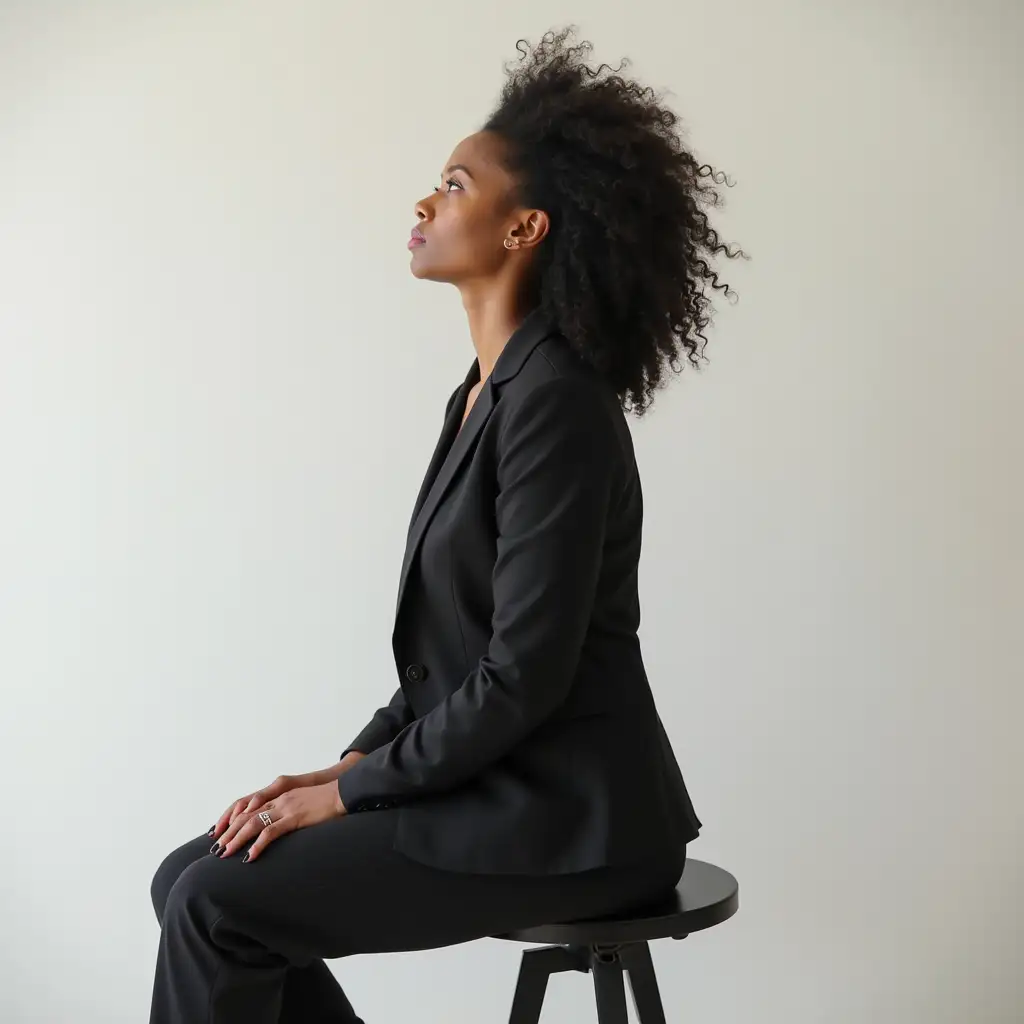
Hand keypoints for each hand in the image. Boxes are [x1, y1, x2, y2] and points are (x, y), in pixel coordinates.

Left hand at [207, 770, 332, 844]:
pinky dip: (258, 845)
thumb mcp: (303, 803)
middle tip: (217, 847)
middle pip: (245, 815)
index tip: (220, 831)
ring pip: (252, 823)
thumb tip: (279, 825)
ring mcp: (286, 807)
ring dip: (236, 839)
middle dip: (229, 832)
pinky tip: (250, 857)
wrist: (344, 792)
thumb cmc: (327, 800)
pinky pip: (271, 832)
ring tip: (225, 853)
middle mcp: (278, 799)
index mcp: (279, 795)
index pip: (247, 805)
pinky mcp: (295, 817)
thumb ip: (289, 811)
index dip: (231, 818)